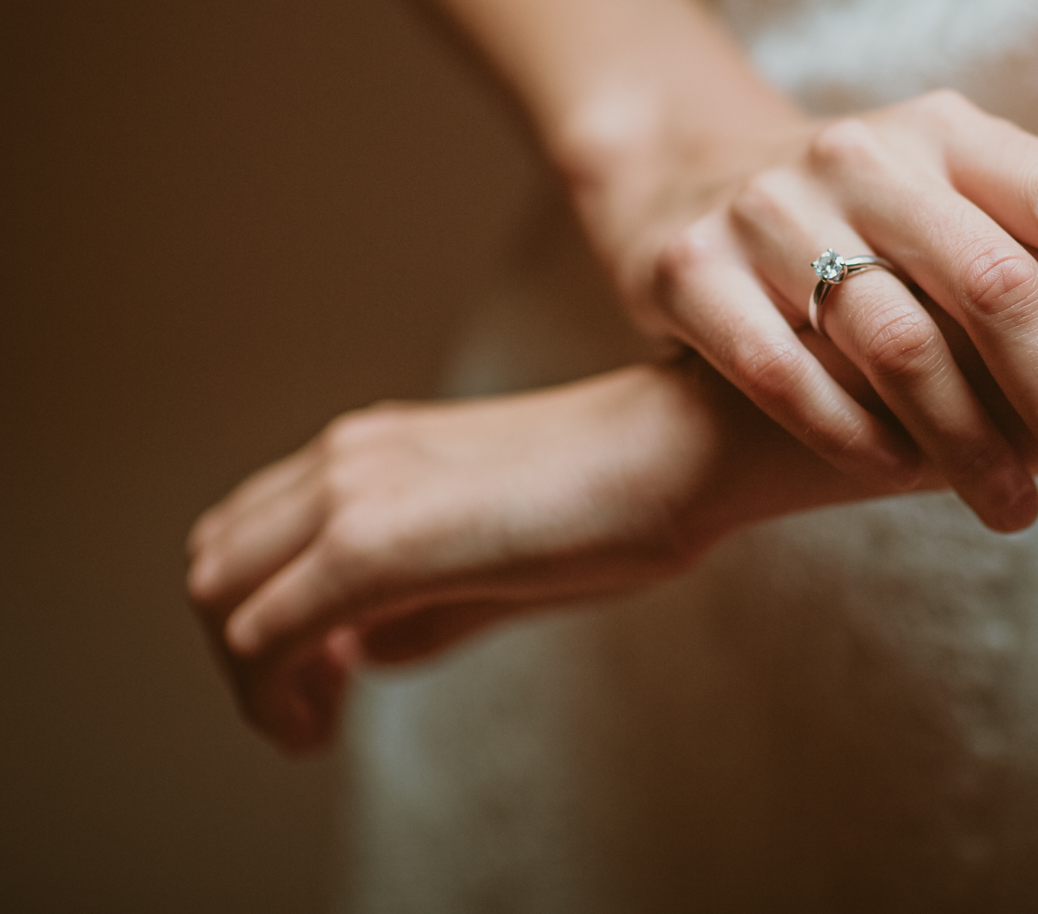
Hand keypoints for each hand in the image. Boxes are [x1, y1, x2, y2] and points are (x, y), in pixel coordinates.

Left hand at [184, 364, 804, 751]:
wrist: (682, 450)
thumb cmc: (618, 501)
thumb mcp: (496, 553)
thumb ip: (417, 603)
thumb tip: (356, 657)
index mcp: (375, 447)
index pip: (253, 532)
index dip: (260, 618)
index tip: (322, 678)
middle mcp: (345, 457)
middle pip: (219, 565)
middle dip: (242, 653)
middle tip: (311, 709)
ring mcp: (352, 492)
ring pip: (223, 599)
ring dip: (250, 676)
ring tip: (312, 723)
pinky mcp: (372, 543)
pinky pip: (266, 632)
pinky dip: (267, 693)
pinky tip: (318, 727)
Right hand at [595, 89, 1037, 531]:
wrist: (683, 175)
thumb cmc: (864, 209)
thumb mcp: (944, 187)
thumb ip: (1036, 236)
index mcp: (944, 132)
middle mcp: (861, 158)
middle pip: (992, 286)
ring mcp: (770, 210)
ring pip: (896, 344)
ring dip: (969, 445)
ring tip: (1017, 510)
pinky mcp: (692, 270)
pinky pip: (785, 375)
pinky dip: (854, 439)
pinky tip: (899, 478)